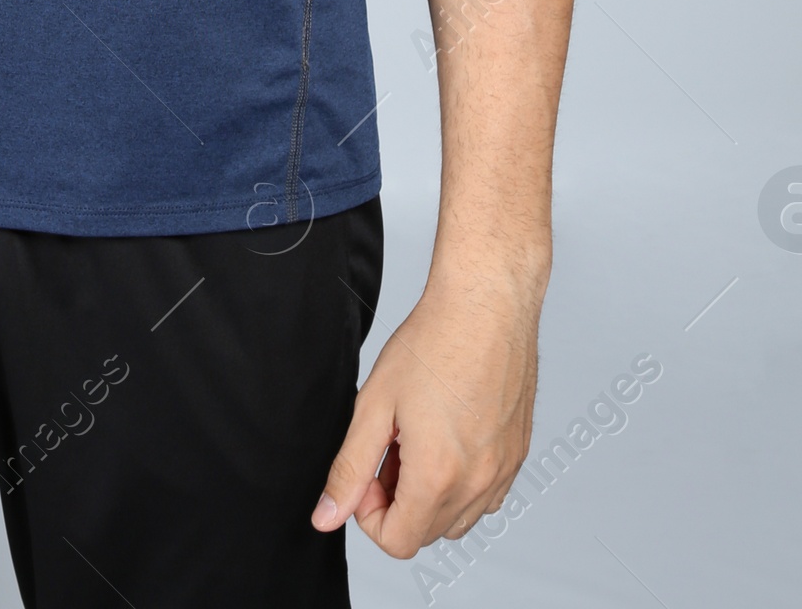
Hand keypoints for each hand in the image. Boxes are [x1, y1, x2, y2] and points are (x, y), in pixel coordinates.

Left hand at [311, 260, 544, 556]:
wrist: (486, 305)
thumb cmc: (434, 342)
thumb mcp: (374, 404)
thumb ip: (349, 468)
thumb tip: (327, 515)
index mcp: (438, 476)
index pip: (397, 541)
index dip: (369, 512)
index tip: (367, 470)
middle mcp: (478, 483)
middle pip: (426, 533)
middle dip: (397, 501)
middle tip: (388, 446)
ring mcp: (503, 471)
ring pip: (458, 520)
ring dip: (429, 495)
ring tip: (417, 438)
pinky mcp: (518, 456)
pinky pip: (486, 498)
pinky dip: (462, 484)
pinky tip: (447, 437)